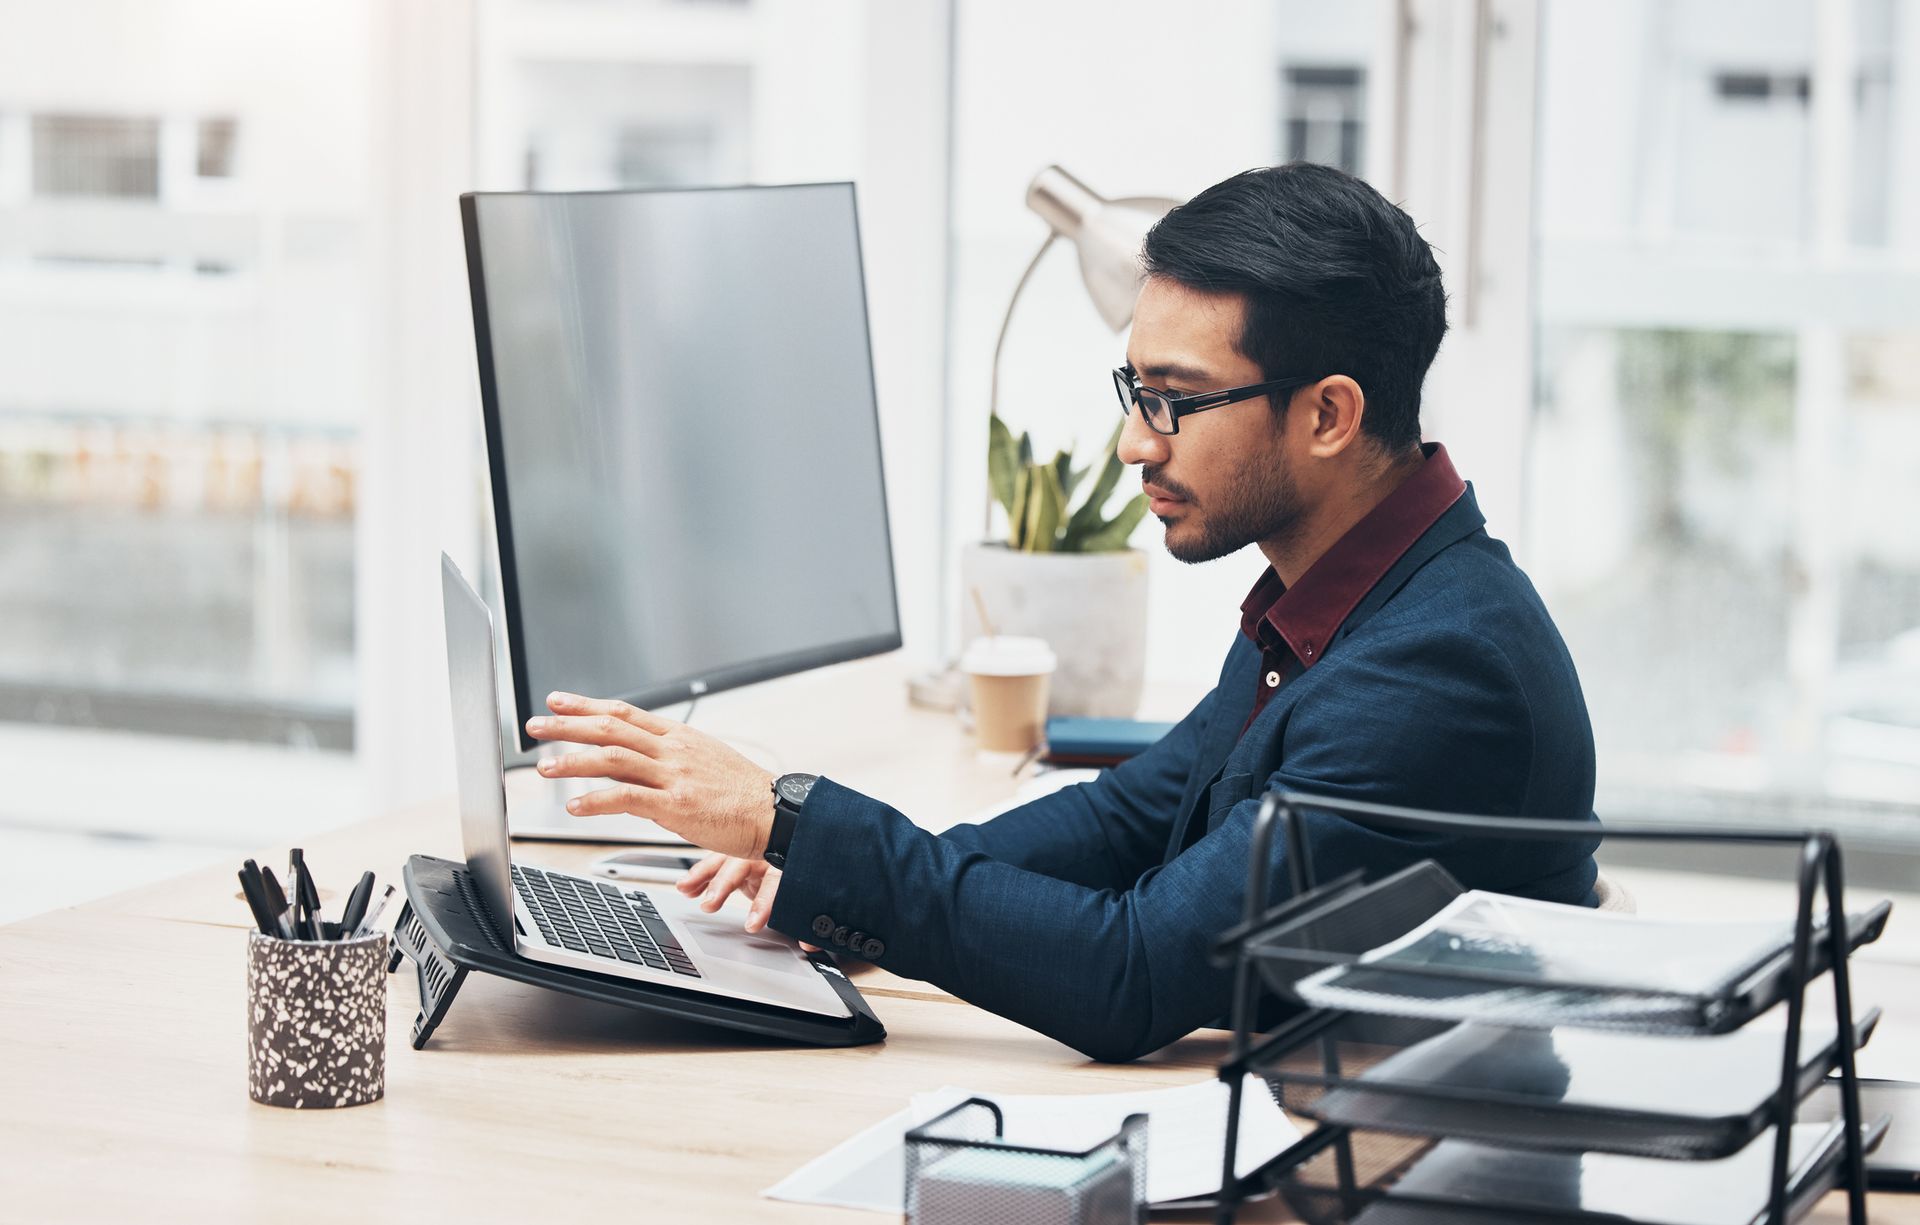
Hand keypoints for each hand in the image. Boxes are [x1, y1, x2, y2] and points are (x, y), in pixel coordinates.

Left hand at [525, 692, 774, 859]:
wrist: (775, 812)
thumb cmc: (744, 793)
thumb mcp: (707, 761)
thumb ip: (673, 758)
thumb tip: (645, 762)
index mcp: (679, 737)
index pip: (624, 712)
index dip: (587, 705)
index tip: (559, 701)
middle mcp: (672, 750)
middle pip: (610, 728)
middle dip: (567, 725)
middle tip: (535, 726)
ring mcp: (673, 775)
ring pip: (612, 758)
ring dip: (573, 761)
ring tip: (545, 767)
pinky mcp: (675, 804)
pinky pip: (626, 797)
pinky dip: (596, 799)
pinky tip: (575, 805)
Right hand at [676, 853, 815, 946]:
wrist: (799, 850)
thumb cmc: (800, 878)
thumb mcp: (803, 901)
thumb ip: (804, 923)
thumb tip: (810, 943)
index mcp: (787, 865)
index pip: (775, 884)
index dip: (763, 904)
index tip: (752, 925)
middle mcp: (766, 856)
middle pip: (741, 867)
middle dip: (723, 885)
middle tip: (709, 905)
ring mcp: (749, 855)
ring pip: (724, 862)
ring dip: (704, 876)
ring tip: (686, 889)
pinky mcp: (736, 859)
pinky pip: (715, 865)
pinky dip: (700, 876)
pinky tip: (686, 887)